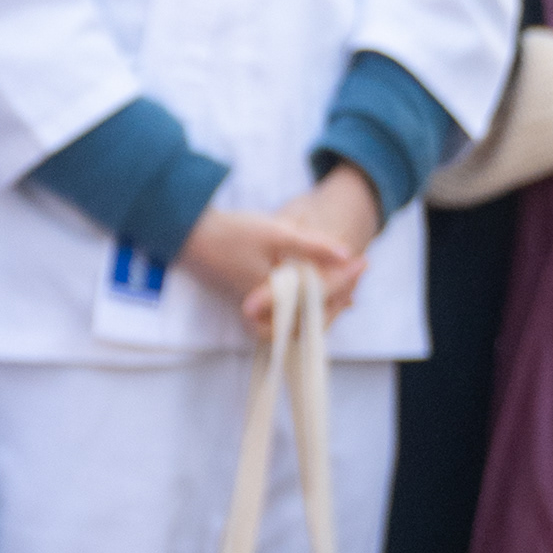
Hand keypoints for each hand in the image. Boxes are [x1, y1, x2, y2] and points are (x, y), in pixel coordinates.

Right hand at [180, 178, 370, 333]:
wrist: (189, 233)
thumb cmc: (231, 233)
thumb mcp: (276, 233)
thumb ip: (312, 245)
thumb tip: (347, 254)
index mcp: (275, 292)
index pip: (320, 295)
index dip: (345, 279)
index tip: (363, 261)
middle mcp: (265, 308)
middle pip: (309, 319)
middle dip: (335, 302)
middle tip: (355, 282)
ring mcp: (255, 307)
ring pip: (295, 320)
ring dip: (319, 307)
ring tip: (340, 291)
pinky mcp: (249, 300)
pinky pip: (283, 312)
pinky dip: (302, 303)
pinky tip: (310, 286)